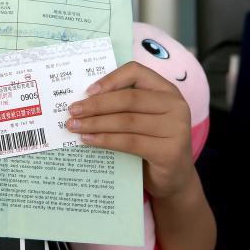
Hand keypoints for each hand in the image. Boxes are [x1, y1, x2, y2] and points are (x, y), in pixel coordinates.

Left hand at [65, 61, 193, 199]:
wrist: (174, 177)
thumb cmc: (151, 142)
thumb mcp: (142, 117)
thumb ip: (123, 105)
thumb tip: (83, 99)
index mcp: (166, 90)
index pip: (136, 72)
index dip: (110, 79)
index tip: (88, 91)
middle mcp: (176, 105)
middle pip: (129, 98)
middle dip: (96, 104)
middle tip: (72, 110)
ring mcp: (176, 128)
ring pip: (126, 121)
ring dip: (96, 123)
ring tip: (74, 126)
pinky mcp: (169, 151)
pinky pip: (129, 142)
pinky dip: (105, 140)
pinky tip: (88, 140)